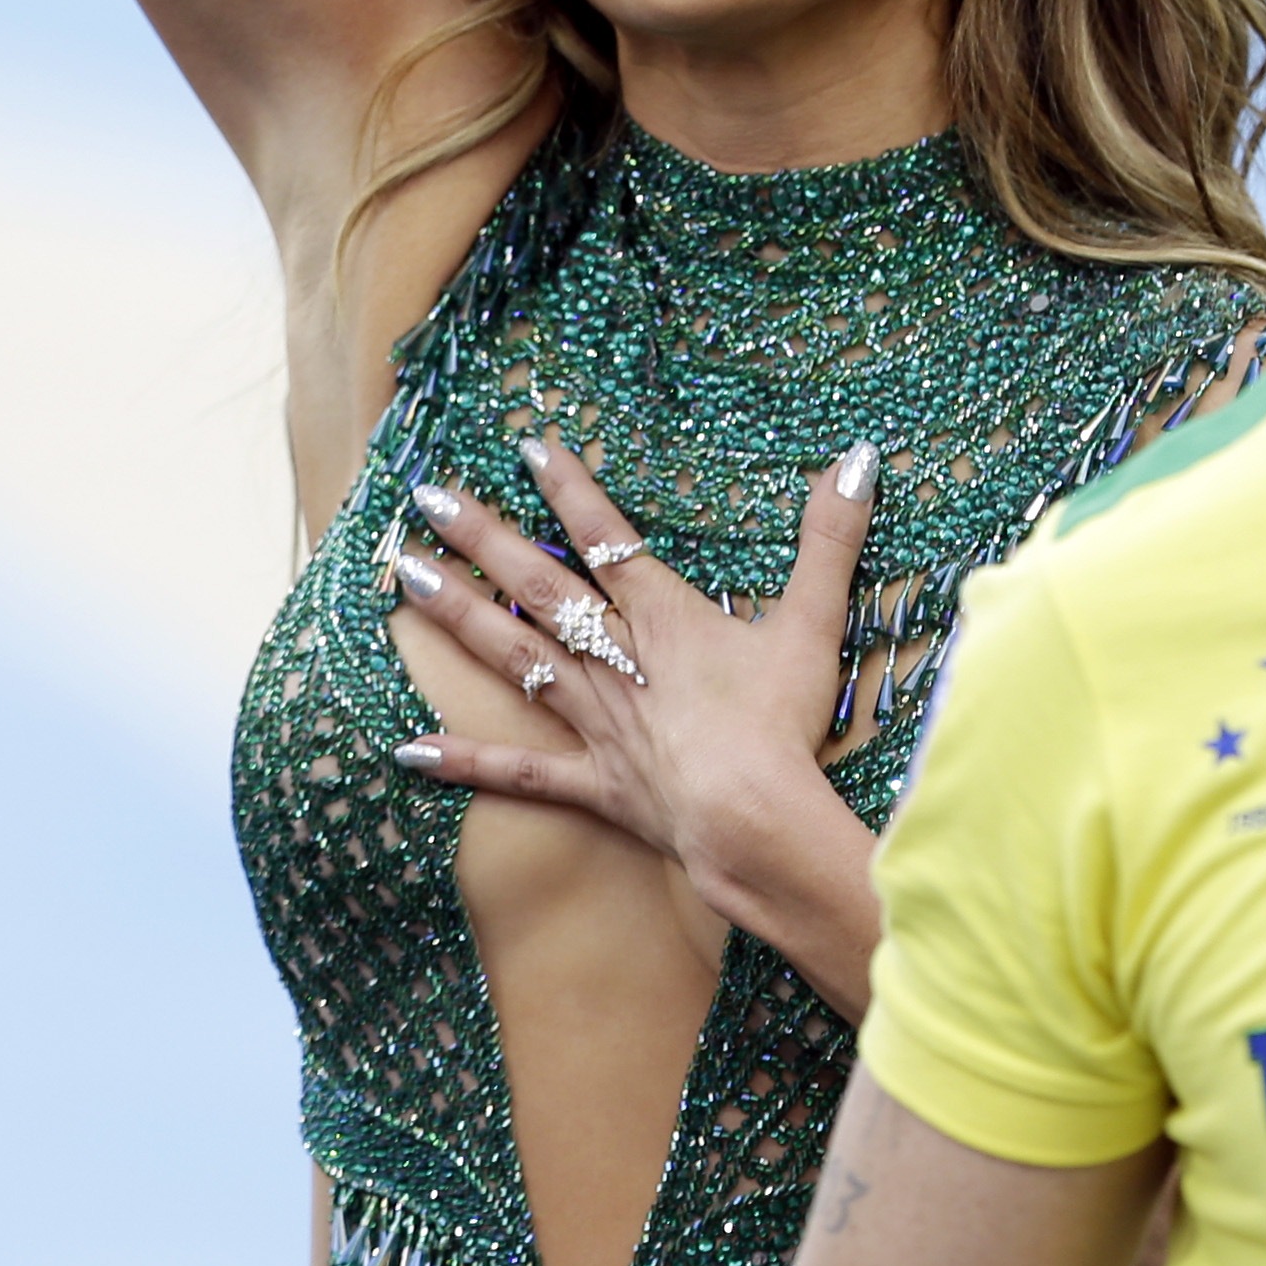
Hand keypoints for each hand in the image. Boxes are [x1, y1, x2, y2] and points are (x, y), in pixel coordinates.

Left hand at [388, 437, 885, 1014]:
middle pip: (538, 589)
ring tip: (405, 579)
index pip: (607, 539)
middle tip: (426, 496)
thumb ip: (830, 537)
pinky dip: (464, 760)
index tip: (526, 447)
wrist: (750, 818)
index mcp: (664, 617)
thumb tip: (860, 458)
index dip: (570, 490)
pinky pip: (517, 770)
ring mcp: (595, 723)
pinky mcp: (590, 783)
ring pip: (513, 658)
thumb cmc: (782, 722)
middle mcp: (615, 660)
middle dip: (482, 537)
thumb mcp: (814, 620)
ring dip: (457, 617)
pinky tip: (407, 749)